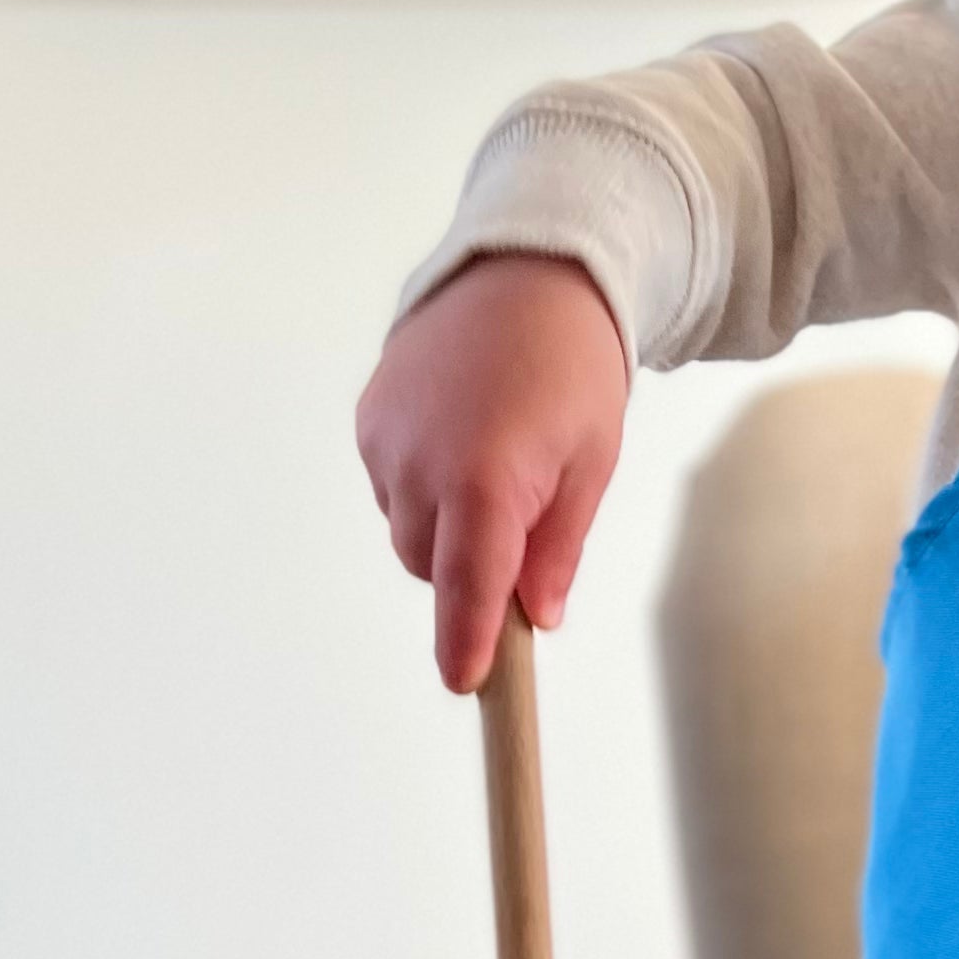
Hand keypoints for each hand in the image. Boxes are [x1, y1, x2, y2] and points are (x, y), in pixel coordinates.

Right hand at [356, 254, 629, 692]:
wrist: (525, 274)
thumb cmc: (574, 371)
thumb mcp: (591, 462)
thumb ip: (557, 547)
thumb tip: (536, 617)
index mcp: (486, 477)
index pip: (468, 587)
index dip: (466, 643)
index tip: (468, 684)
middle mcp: (421, 463)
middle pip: (433, 566)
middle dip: (473, 567)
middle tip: (527, 518)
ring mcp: (385, 439)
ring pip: (409, 529)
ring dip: (446, 525)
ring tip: (497, 459)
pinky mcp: (367, 419)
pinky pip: (391, 485)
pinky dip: (422, 484)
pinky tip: (461, 434)